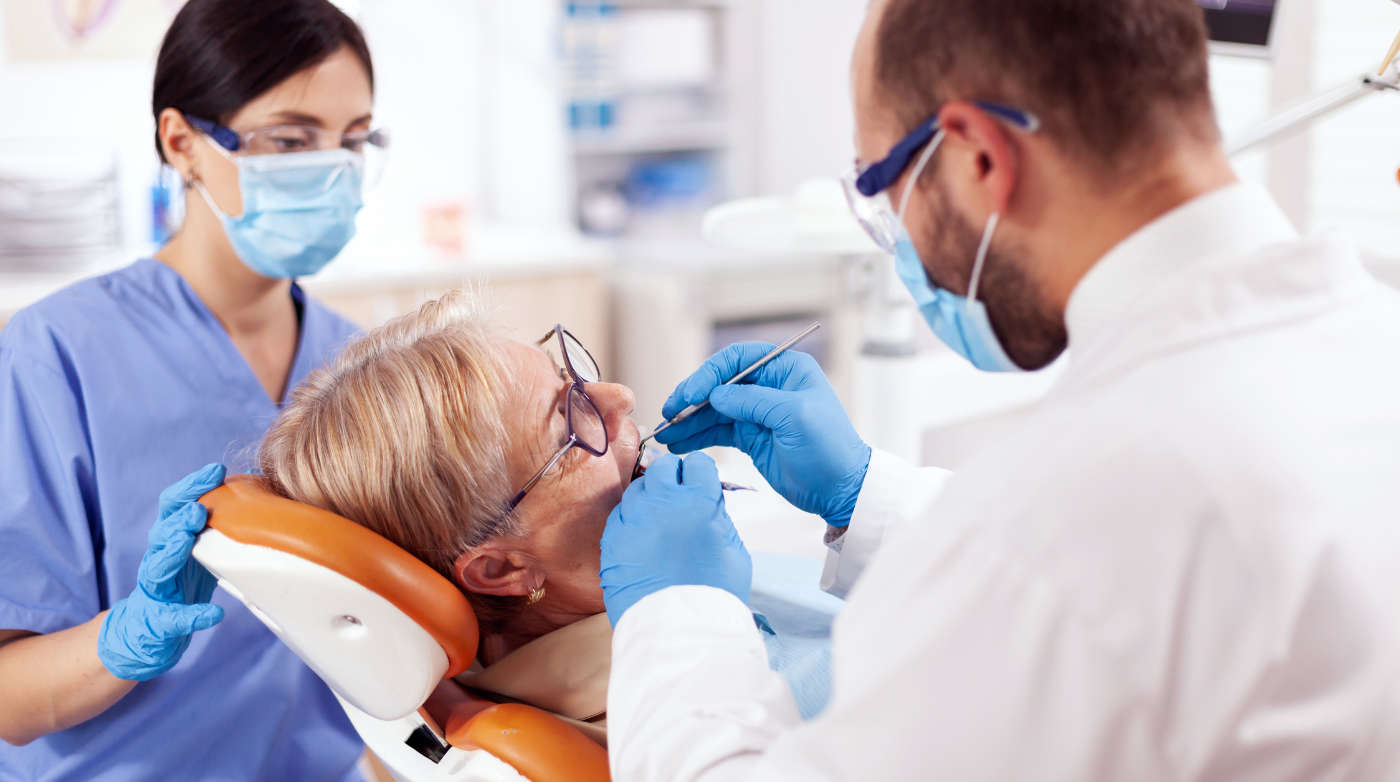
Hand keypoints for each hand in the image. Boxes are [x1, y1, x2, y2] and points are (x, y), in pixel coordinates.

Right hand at [97, 464, 227, 680]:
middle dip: (179, 517)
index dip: (192, 486)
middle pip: (162, 531)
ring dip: (172, 551)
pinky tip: (214, 614)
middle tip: (198, 507)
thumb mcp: (201, 549)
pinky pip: (175, 618)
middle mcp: (159, 559)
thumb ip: (219, 523)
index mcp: (170, 538)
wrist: (149, 630)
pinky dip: (193, 616)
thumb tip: (255, 487)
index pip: (175, 506)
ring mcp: (156, 589)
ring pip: (158, 567)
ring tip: (186, 540)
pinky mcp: (161, 620)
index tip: (216, 469)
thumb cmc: (182, 582)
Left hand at [600, 453, 751, 625]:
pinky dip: (632, 519)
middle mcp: (662, 503)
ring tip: (659, 519)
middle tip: (678, 495)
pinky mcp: (612, 541)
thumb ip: (720, 517)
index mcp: (698, 502)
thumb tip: (709, 501)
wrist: (679, 631)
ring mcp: (633, 521)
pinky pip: (620, 516)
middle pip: (663, 467)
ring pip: (638, 488)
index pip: (697, 464)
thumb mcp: (734, 551)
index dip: (699, 472)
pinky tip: (642, 536)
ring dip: (650, 497)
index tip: (698, 481)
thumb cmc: (713, 596)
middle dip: (673, 476)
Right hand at [655, 344, 870, 525]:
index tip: (690, 394)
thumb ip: (754, 401)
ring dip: (690, 420)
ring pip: (714, 409)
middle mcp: (770, 386)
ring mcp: (758, 413)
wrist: (841, 490)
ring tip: (667, 435)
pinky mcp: (752, 437)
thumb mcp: (795, 418)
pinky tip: (680, 444)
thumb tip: (716, 394)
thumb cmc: (830, 450)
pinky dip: (698, 436)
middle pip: (720, 384)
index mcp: (785, 370)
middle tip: (669, 414)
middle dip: (692, 398)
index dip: (710, 374)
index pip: (738, 360)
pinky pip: (718, 431)